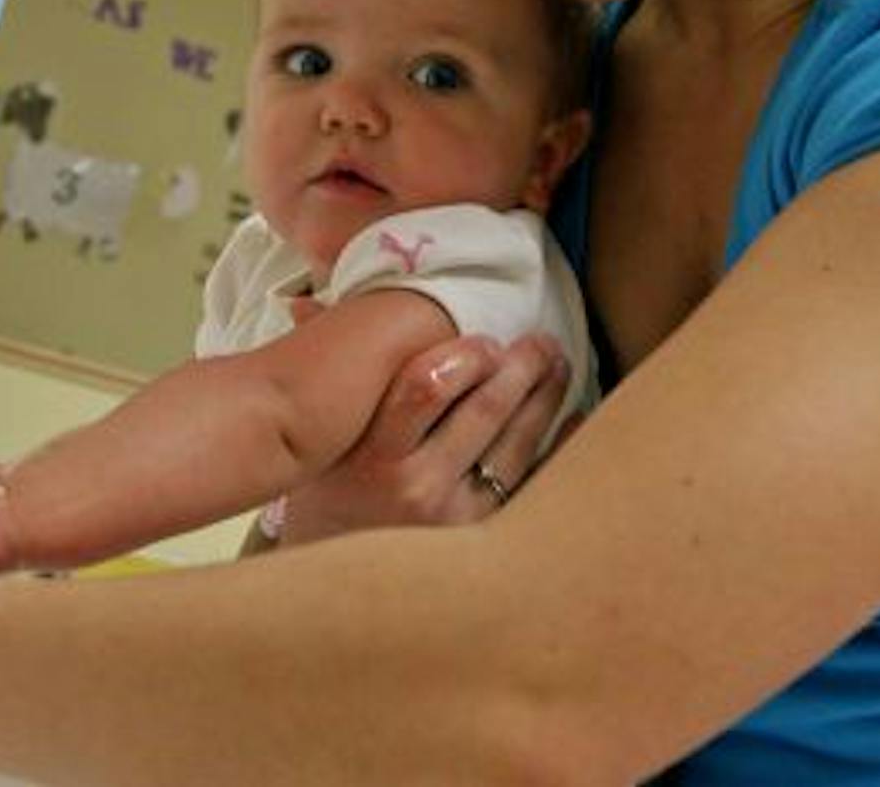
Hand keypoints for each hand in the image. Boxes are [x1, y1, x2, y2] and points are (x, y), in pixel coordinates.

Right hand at [274, 331, 575, 545]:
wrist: (332, 578)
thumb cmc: (328, 489)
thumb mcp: (320, 437)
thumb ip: (323, 370)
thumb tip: (302, 302)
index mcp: (372, 453)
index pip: (426, 386)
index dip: (464, 354)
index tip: (484, 339)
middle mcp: (415, 488)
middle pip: (483, 411)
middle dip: (520, 368)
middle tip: (540, 342)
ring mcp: (455, 519)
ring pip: (516, 446)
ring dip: (544, 398)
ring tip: (557, 367)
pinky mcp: (482, 540)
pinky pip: (534, 485)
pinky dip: (561, 447)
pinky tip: (576, 417)